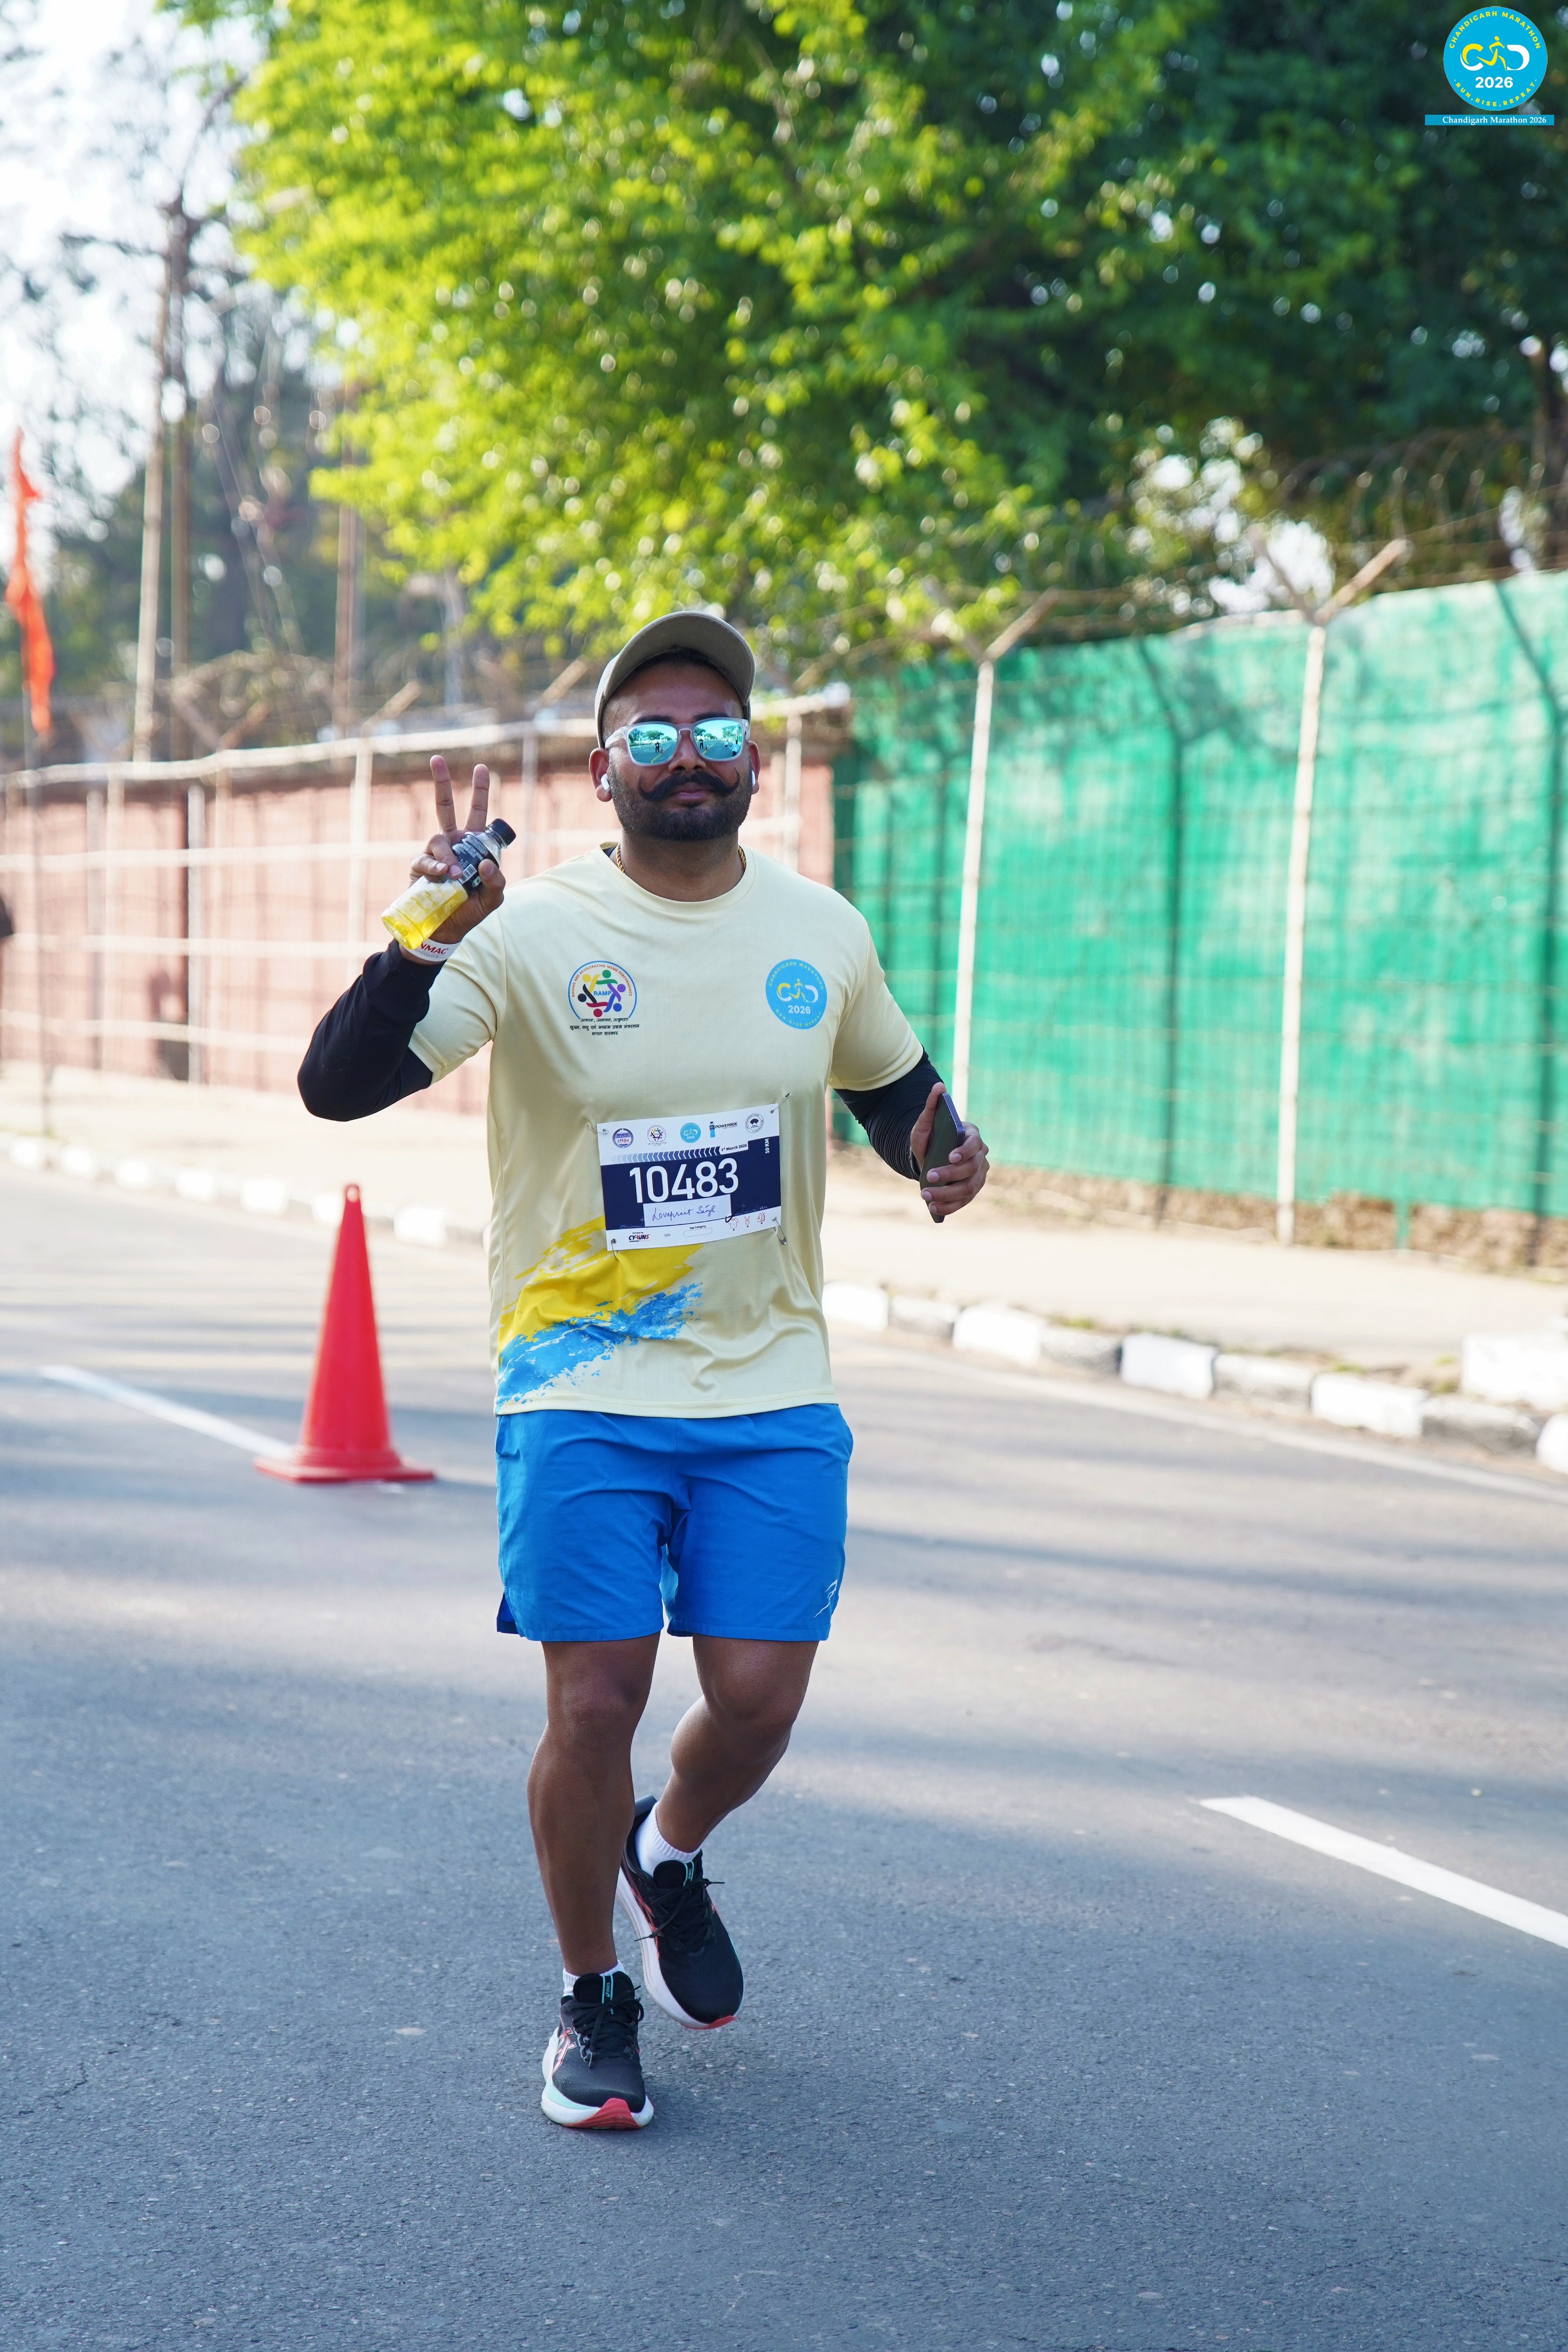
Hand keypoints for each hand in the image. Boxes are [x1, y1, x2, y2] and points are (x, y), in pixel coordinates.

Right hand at [405, 756, 504, 947]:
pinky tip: (443, 875)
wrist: (444, 930)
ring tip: (453, 875)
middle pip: (446, 807)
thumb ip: (497, 880)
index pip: (478, 813)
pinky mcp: (419, 867)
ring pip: (438, 839)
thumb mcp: (493, 898)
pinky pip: (426, 860)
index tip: (482, 768)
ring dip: (448, 855)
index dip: (480, 792)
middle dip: (442, 783)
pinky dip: (435, 867)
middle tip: (437, 759)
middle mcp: (453, 843)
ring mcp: (434, 853)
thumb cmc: (470, 911)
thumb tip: (485, 862)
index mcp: (473, 844)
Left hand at [909, 1083, 988, 1223]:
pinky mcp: (972, 1189)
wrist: (929, 1156)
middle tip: (929, 1178)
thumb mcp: (925, 1123)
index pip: (974, 1144)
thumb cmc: (930, 1138)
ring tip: (926, 1196)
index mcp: (972, 1136)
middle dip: (950, 1175)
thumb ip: (931, 1106)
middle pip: (971, 1168)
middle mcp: (980, 1155)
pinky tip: (933, 1208)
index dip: (964, 1151)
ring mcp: (978, 1174)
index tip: (950, 1157)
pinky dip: (949, 1206)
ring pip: (969, 1187)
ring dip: (947, 1194)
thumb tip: (938, 1087)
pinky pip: (964, 1200)